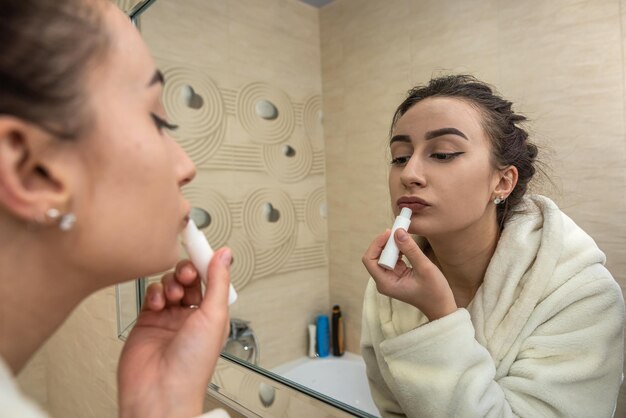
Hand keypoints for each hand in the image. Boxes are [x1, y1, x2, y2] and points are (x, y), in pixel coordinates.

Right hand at [117, 248, 231, 417]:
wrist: (159, 392)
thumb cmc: (192, 367)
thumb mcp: (214, 317)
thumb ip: (218, 282)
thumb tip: (225, 255)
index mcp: (213, 315)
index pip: (211, 278)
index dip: (205, 261)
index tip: (199, 242)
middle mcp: (192, 316)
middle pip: (189, 279)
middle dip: (186, 271)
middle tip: (186, 273)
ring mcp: (168, 318)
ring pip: (169, 284)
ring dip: (170, 283)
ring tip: (172, 294)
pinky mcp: (147, 321)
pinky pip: (151, 295)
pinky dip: (154, 293)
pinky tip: (157, 303)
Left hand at [362, 229, 456, 320]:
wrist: (442, 306)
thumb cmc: (434, 292)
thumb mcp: (425, 269)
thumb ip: (410, 250)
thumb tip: (398, 232)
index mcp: (386, 283)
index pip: (370, 260)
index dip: (377, 244)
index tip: (390, 233)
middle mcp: (384, 281)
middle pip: (375, 256)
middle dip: (385, 242)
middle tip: (398, 230)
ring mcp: (390, 277)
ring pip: (383, 255)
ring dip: (391, 244)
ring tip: (402, 233)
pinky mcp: (397, 273)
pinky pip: (392, 257)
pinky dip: (397, 248)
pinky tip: (406, 243)